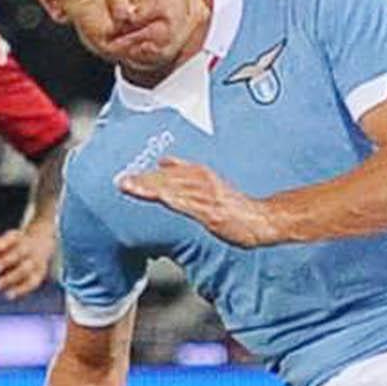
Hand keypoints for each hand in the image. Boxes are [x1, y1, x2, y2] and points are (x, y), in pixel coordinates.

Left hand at [0, 220, 57, 298]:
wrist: (39, 246)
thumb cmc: (8, 247)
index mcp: (16, 237)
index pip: (11, 238)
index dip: (4, 242)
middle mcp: (27, 248)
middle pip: (18, 253)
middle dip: (5, 261)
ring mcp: (34, 261)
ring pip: (25, 269)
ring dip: (10, 278)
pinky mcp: (39, 273)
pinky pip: (32, 282)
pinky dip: (21, 290)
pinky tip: (8, 295)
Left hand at [117, 157, 281, 245]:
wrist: (263, 219)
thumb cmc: (241, 208)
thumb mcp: (216, 188)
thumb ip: (193, 180)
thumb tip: (168, 166)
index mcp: (203, 175)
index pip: (172, 170)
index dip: (150, 173)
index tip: (129, 176)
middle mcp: (202, 181)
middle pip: (167, 178)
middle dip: (144, 178)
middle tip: (123, 180)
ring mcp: (205, 195)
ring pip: (171, 186)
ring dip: (149, 185)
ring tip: (129, 185)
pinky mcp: (208, 210)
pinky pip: (183, 201)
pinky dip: (166, 197)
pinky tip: (155, 197)